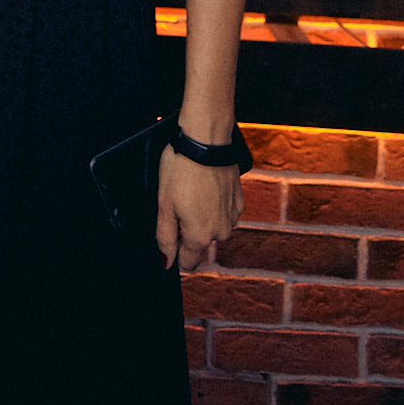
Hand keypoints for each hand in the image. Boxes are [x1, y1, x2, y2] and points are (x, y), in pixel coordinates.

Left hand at [155, 146, 242, 270]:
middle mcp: (221, 232)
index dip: (174, 250)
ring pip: (213, 227)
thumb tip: (167, 263)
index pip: (187, 262)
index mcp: (200, 236)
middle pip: (200, 243)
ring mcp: (233, 216)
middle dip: (188, 229)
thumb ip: (165, 238)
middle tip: (178, 202)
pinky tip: (205, 185)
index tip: (170, 230)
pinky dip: (214, 203)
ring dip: (202, 216)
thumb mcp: (164, 204)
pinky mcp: (239, 201)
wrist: (207, 141)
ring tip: (191, 190)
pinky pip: (223, 212)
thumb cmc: (181, 169)